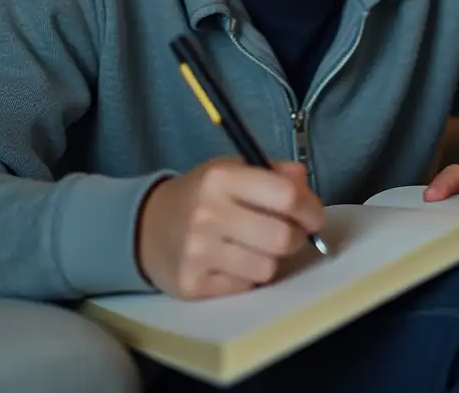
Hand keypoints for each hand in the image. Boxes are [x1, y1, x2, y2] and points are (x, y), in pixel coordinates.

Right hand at [136, 158, 324, 299]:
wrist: (147, 228)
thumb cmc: (201, 196)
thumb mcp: (231, 171)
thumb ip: (271, 172)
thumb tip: (302, 182)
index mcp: (220, 178)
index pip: (284, 195)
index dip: (309, 208)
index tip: (312, 215)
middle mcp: (208, 213)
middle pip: (282, 238)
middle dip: (296, 238)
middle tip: (289, 234)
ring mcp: (198, 252)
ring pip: (267, 268)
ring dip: (271, 260)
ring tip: (256, 247)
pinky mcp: (193, 284)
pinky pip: (246, 287)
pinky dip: (248, 277)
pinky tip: (233, 262)